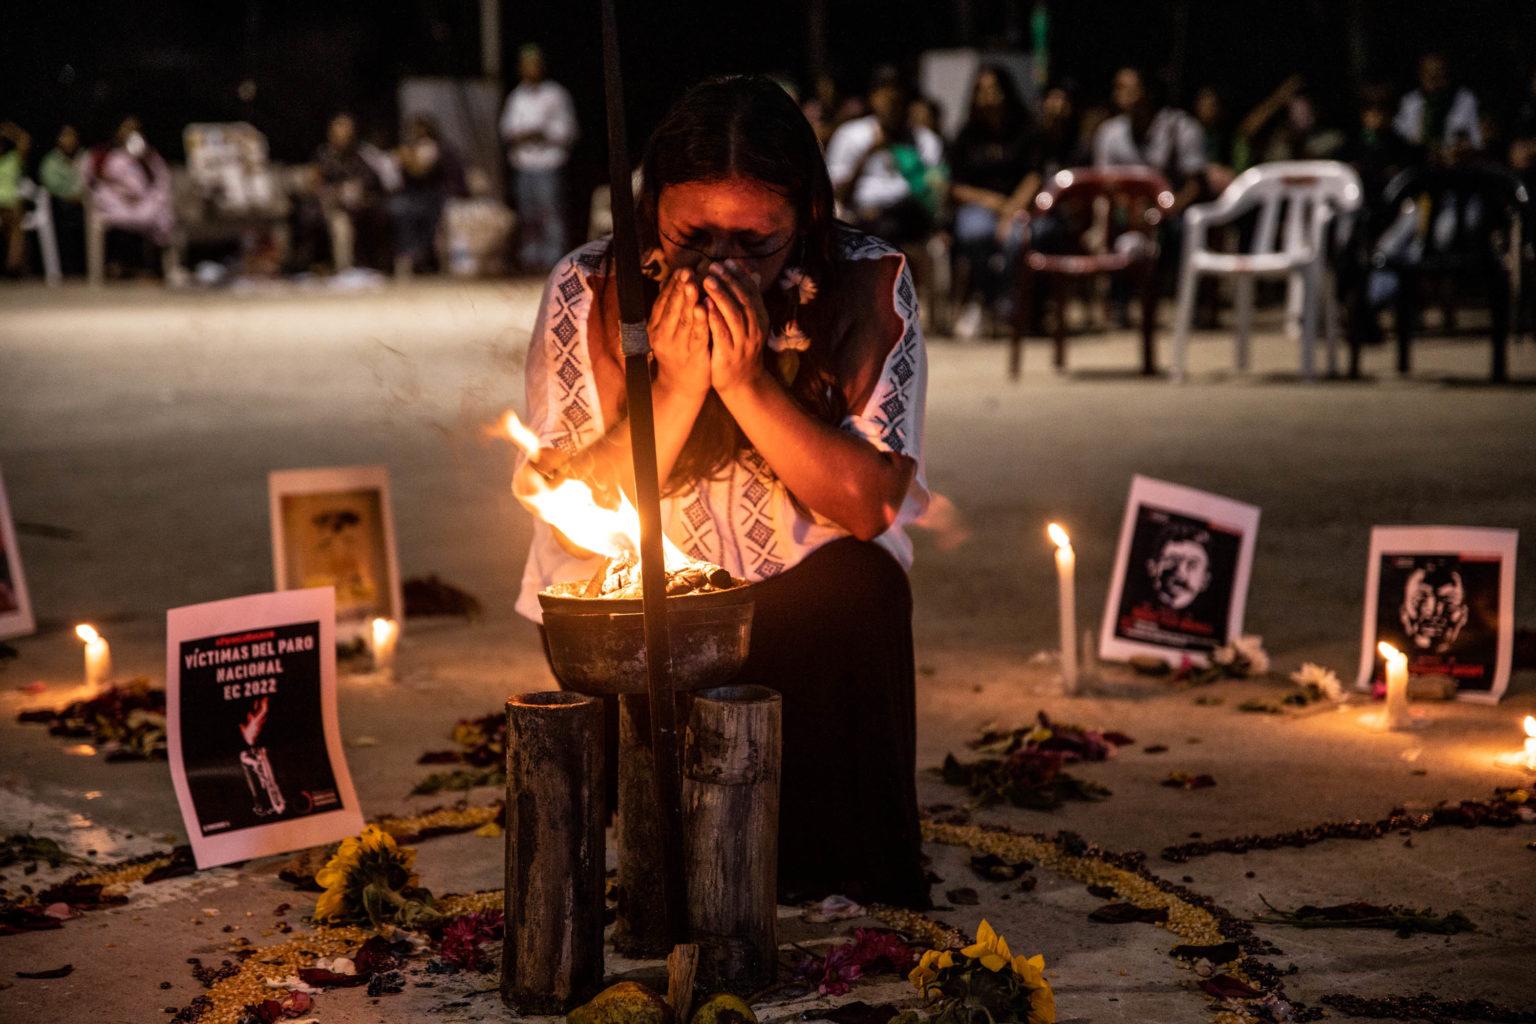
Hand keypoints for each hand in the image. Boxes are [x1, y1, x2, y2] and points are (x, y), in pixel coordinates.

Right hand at [648, 266, 710, 398]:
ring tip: (693, 284)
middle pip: (672, 307)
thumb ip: (672, 309)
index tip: (683, 269)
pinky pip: (696, 335)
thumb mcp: (670, 330)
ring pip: (683, 319)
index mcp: (656, 326)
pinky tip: (703, 308)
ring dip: (688, 301)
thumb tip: (674, 281)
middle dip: (680, 288)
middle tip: (687, 271)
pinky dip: (699, 321)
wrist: (680, 387)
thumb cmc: (679, 353)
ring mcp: (676, 346)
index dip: (673, 285)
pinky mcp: (692, 355)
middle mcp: (663, 334)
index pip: (664, 301)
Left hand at [703, 259, 769, 396]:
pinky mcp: (729, 354)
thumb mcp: (750, 323)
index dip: (740, 276)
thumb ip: (749, 300)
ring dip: (721, 296)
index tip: (727, 261)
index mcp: (760, 318)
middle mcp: (754, 328)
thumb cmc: (742, 348)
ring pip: (734, 314)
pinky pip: (722, 333)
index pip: (752, 292)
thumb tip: (753, 272)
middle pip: (743, 300)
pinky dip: (714, 318)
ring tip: (707, 281)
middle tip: (714, 267)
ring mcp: (743, 342)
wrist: (743, 383)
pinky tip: (704, 306)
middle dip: (729, 281)